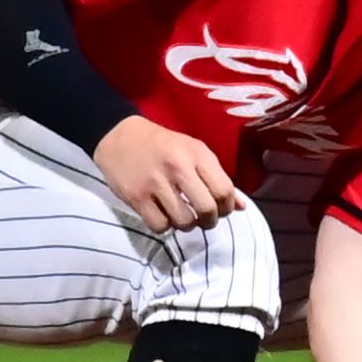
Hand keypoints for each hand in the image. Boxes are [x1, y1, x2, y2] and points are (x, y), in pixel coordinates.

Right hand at [94, 116, 246, 232]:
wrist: (119, 136)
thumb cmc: (164, 146)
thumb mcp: (194, 153)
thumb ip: (217, 178)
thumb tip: (241, 207)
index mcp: (197, 154)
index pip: (224, 191)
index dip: (226, 208)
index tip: (220, 209)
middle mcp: (178, 167)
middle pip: (207, 210)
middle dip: (209, 221)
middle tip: (203, 218)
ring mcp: (156, 183)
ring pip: (184, 222)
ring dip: (186, 225)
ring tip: (181, 215)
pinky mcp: (136, 197)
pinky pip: (160, 226)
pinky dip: (164, 226)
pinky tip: (163, 215)